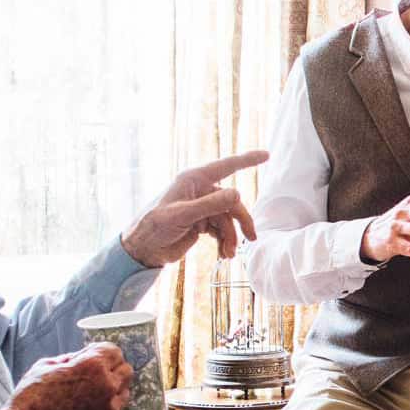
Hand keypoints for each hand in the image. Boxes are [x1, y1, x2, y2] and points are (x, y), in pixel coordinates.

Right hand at [0, 343, 134, 409]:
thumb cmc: (31, 397)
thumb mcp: (46, 365)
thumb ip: (71, 358)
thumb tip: (81, 357)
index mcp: (92, 365)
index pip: (114, 351)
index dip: (102, 351)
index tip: (93, 355)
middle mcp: (106, 384)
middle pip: (125, 368)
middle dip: (112, 366)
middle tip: (96, 370)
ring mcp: (108, 405)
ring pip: (125, 388)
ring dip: (115, 384)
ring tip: (96, 387)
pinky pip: (118, 405)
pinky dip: (111, 401)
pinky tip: (96, 401)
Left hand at [120, 151, 270, 266]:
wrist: (143, 250)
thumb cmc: (154, 226)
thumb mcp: (182, 215)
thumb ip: (210, 205)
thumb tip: (238, 194)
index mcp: (194, 180)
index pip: (226, 166)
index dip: (247, 160)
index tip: (266, 155)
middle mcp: (200, 191)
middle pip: (232, 202)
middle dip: (241, 221)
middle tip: (251, 238)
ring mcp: (202, 207)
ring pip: (228, 219)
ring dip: (232, 237)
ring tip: (228, 254)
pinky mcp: (201, 223)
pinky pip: (222, 229)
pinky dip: (225, 241)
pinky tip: (223, 254)